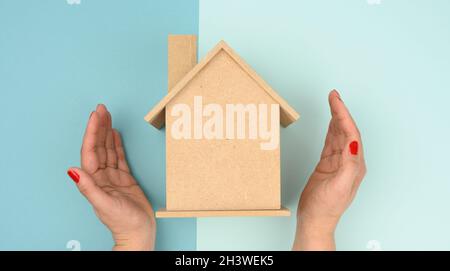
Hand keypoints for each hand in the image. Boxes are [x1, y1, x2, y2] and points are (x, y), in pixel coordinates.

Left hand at [67, 104, 155, 250]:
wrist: (139, 232)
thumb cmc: (123, 222)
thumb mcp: (105, 204)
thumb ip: (89, 187)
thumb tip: (72, 170)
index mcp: (94, 180)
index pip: (90, 151)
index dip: (92, 132)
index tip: (95, 116)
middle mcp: (101, 176)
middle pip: (98, 146)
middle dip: (99, 126)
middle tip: (102, 108)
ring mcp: (113, 176)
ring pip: (108, 149)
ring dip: (107, 132)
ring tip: (107, 116)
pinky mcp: (124, 178)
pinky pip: (119, 157)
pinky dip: (117, 145)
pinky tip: (115, 134)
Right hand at [293, 90, 365, 249]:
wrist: (315, 219)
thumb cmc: (326, 207)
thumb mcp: (339, 186)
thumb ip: (349, 164)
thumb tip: (354, 142)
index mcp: (355, 164)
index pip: (351, 133)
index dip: (343, 115)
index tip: (335, 99)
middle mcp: (349, 161)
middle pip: (346, 130)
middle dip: (340, 111)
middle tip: (333, 95)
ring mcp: (338, 162)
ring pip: (338, 134)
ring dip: (336, 118)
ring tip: (332, 102)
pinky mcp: (328, 165)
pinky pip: (330, 142)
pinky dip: (330, 129)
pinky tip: (329, 122)